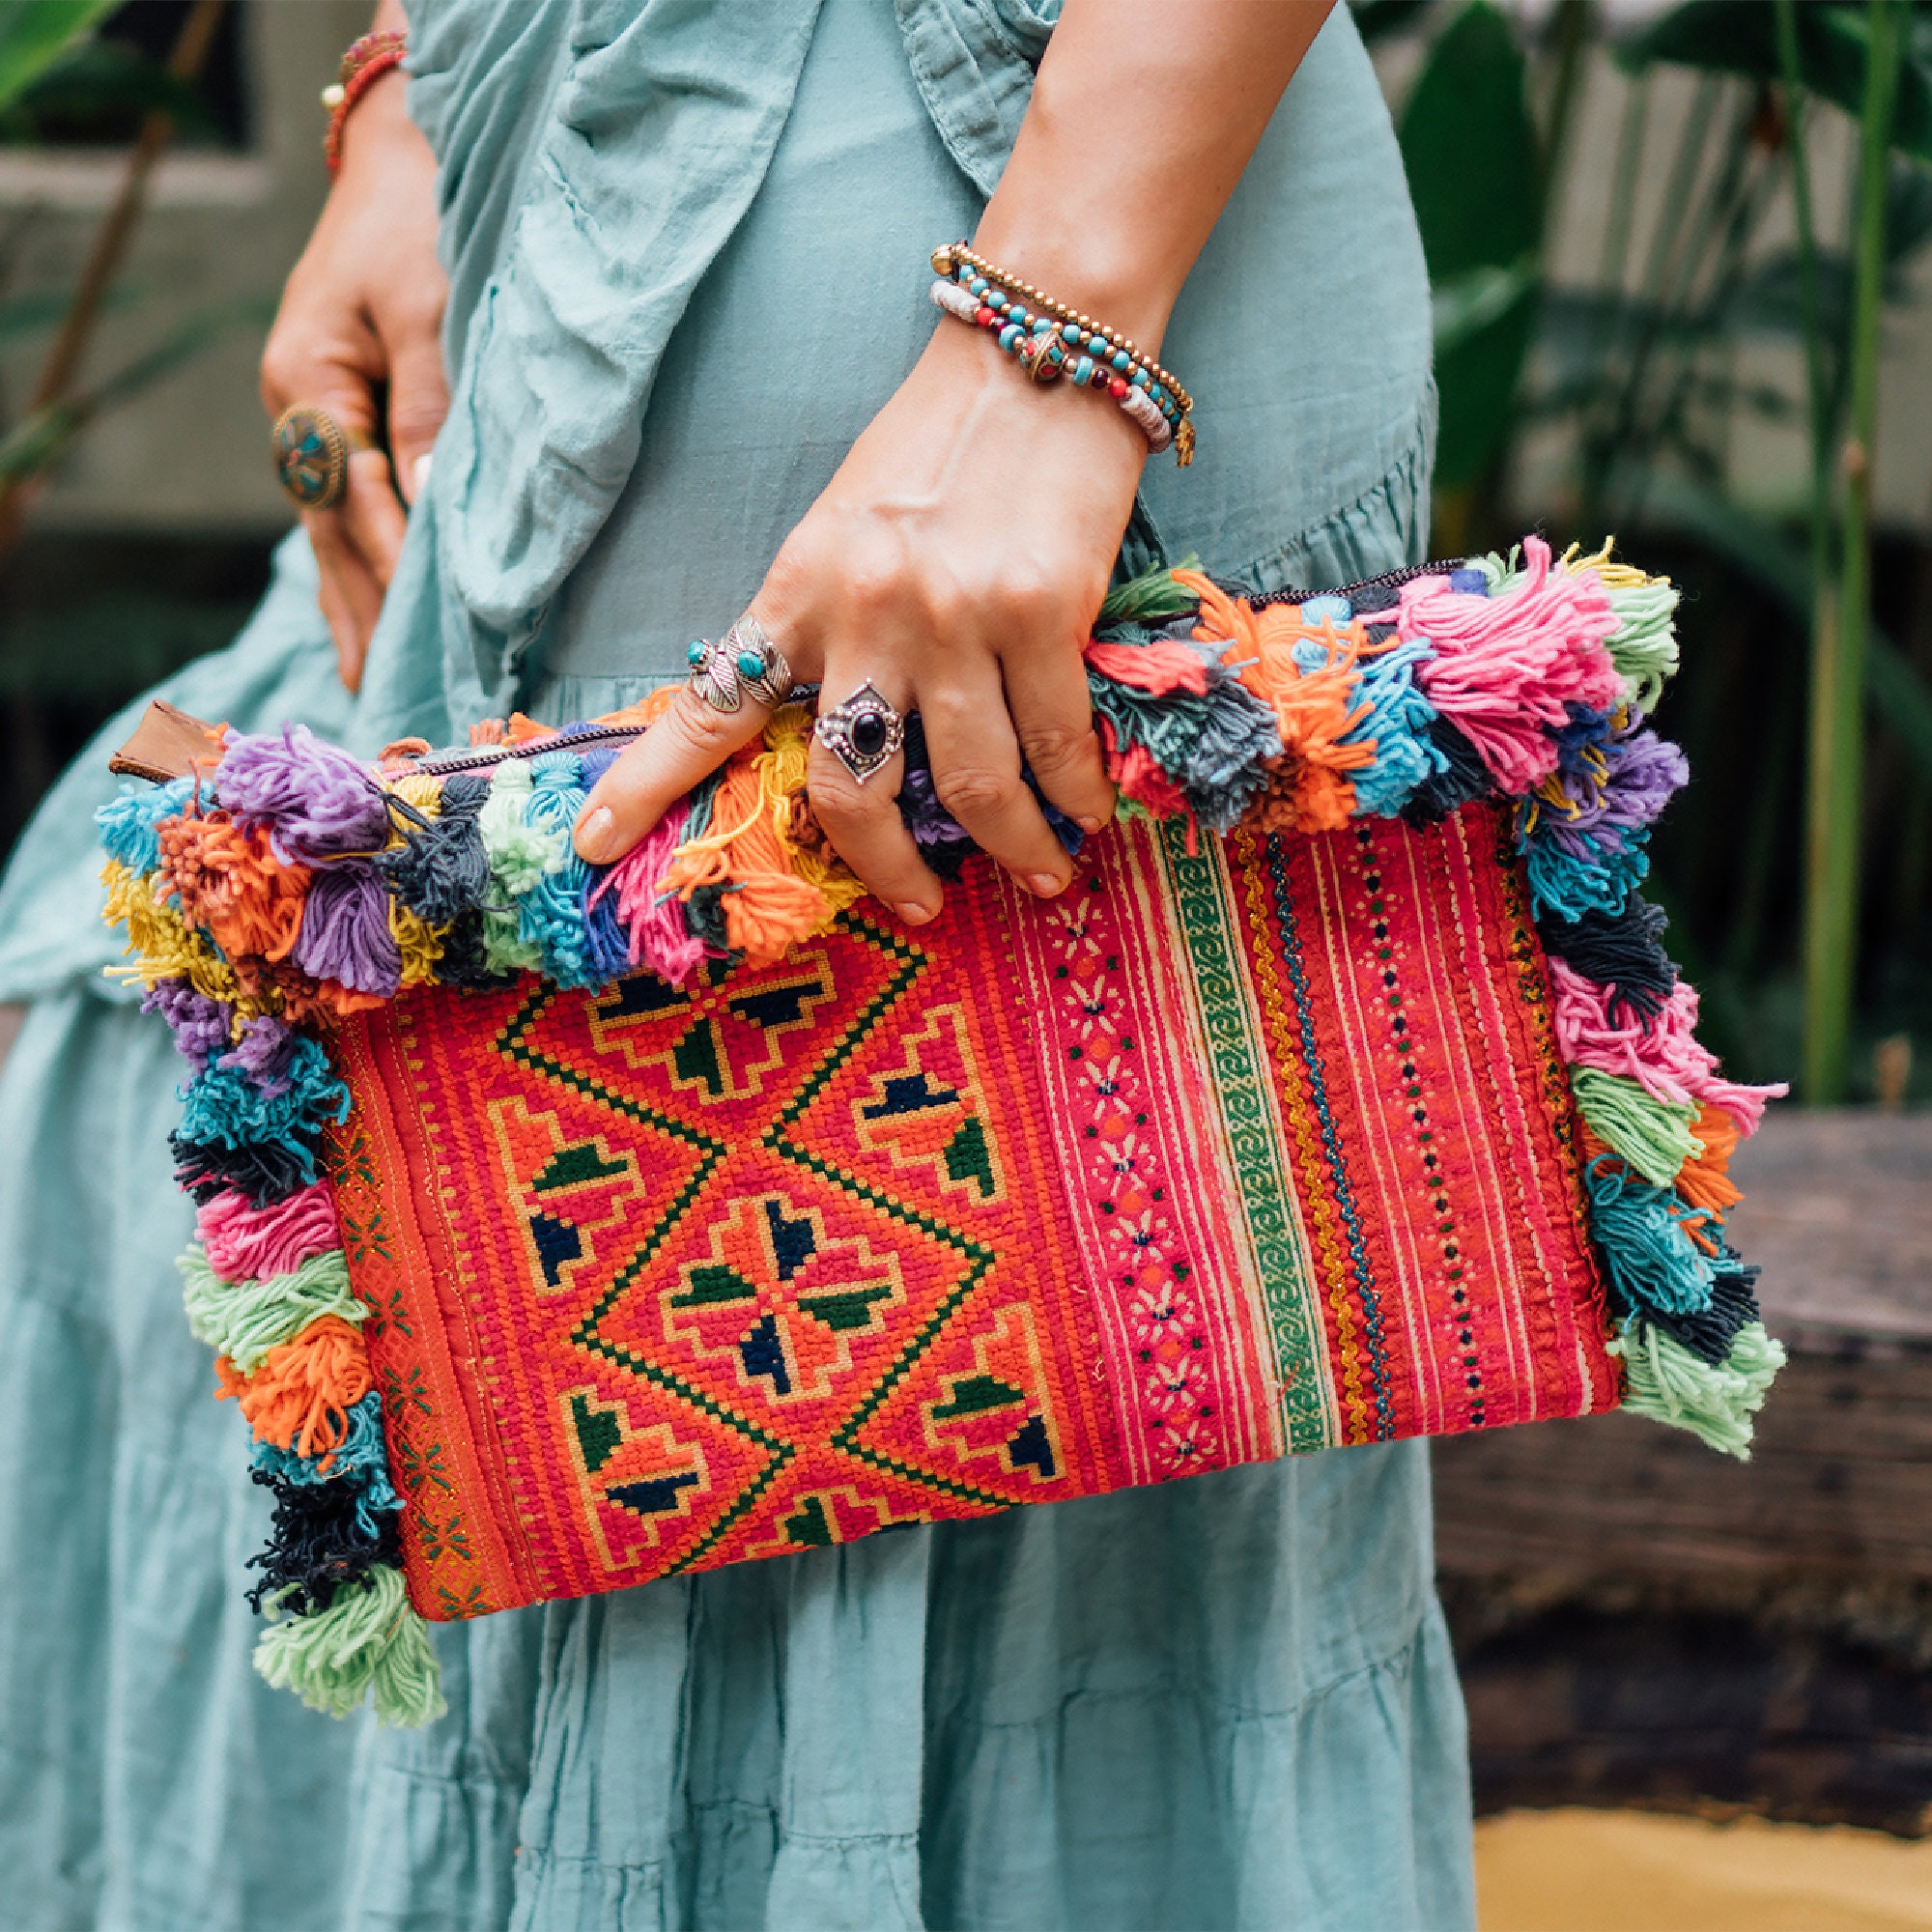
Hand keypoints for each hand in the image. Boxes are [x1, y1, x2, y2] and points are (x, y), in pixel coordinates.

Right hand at [260, 69, 446, 690]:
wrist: (406, 162)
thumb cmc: (423, 223)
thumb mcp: (429, 309)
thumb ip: (433, 409)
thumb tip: (439, 507)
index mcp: (309, 383)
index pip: (356, 500)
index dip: (396, 570)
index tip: (430, 635)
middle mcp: (297, 414)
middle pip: (333, 534)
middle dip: (363, 615)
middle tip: (388, 700)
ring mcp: (310, 421)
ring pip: (333, 534)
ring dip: (354, 607)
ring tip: (369, 685)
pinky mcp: (340, 422)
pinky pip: (345, 514)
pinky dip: (360, 568)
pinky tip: (366, 618)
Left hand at [572, 321, 1137, 919]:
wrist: (1040, 350)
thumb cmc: (942, 446)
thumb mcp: (847, 528)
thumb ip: (831, 624)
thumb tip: (853, 731)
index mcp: (798, 588)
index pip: (710, 705)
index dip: (648, 785)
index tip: (593, 847)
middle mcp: (863, 611)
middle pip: (848, 787)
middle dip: (885, 869)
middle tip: (916, 905)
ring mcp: (953, 617)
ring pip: (968, 785)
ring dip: (1011, 848)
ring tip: (1040, 874)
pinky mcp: (1040, 611)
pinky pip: (1054, 742)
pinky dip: (1077, 793)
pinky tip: (1089, 813)